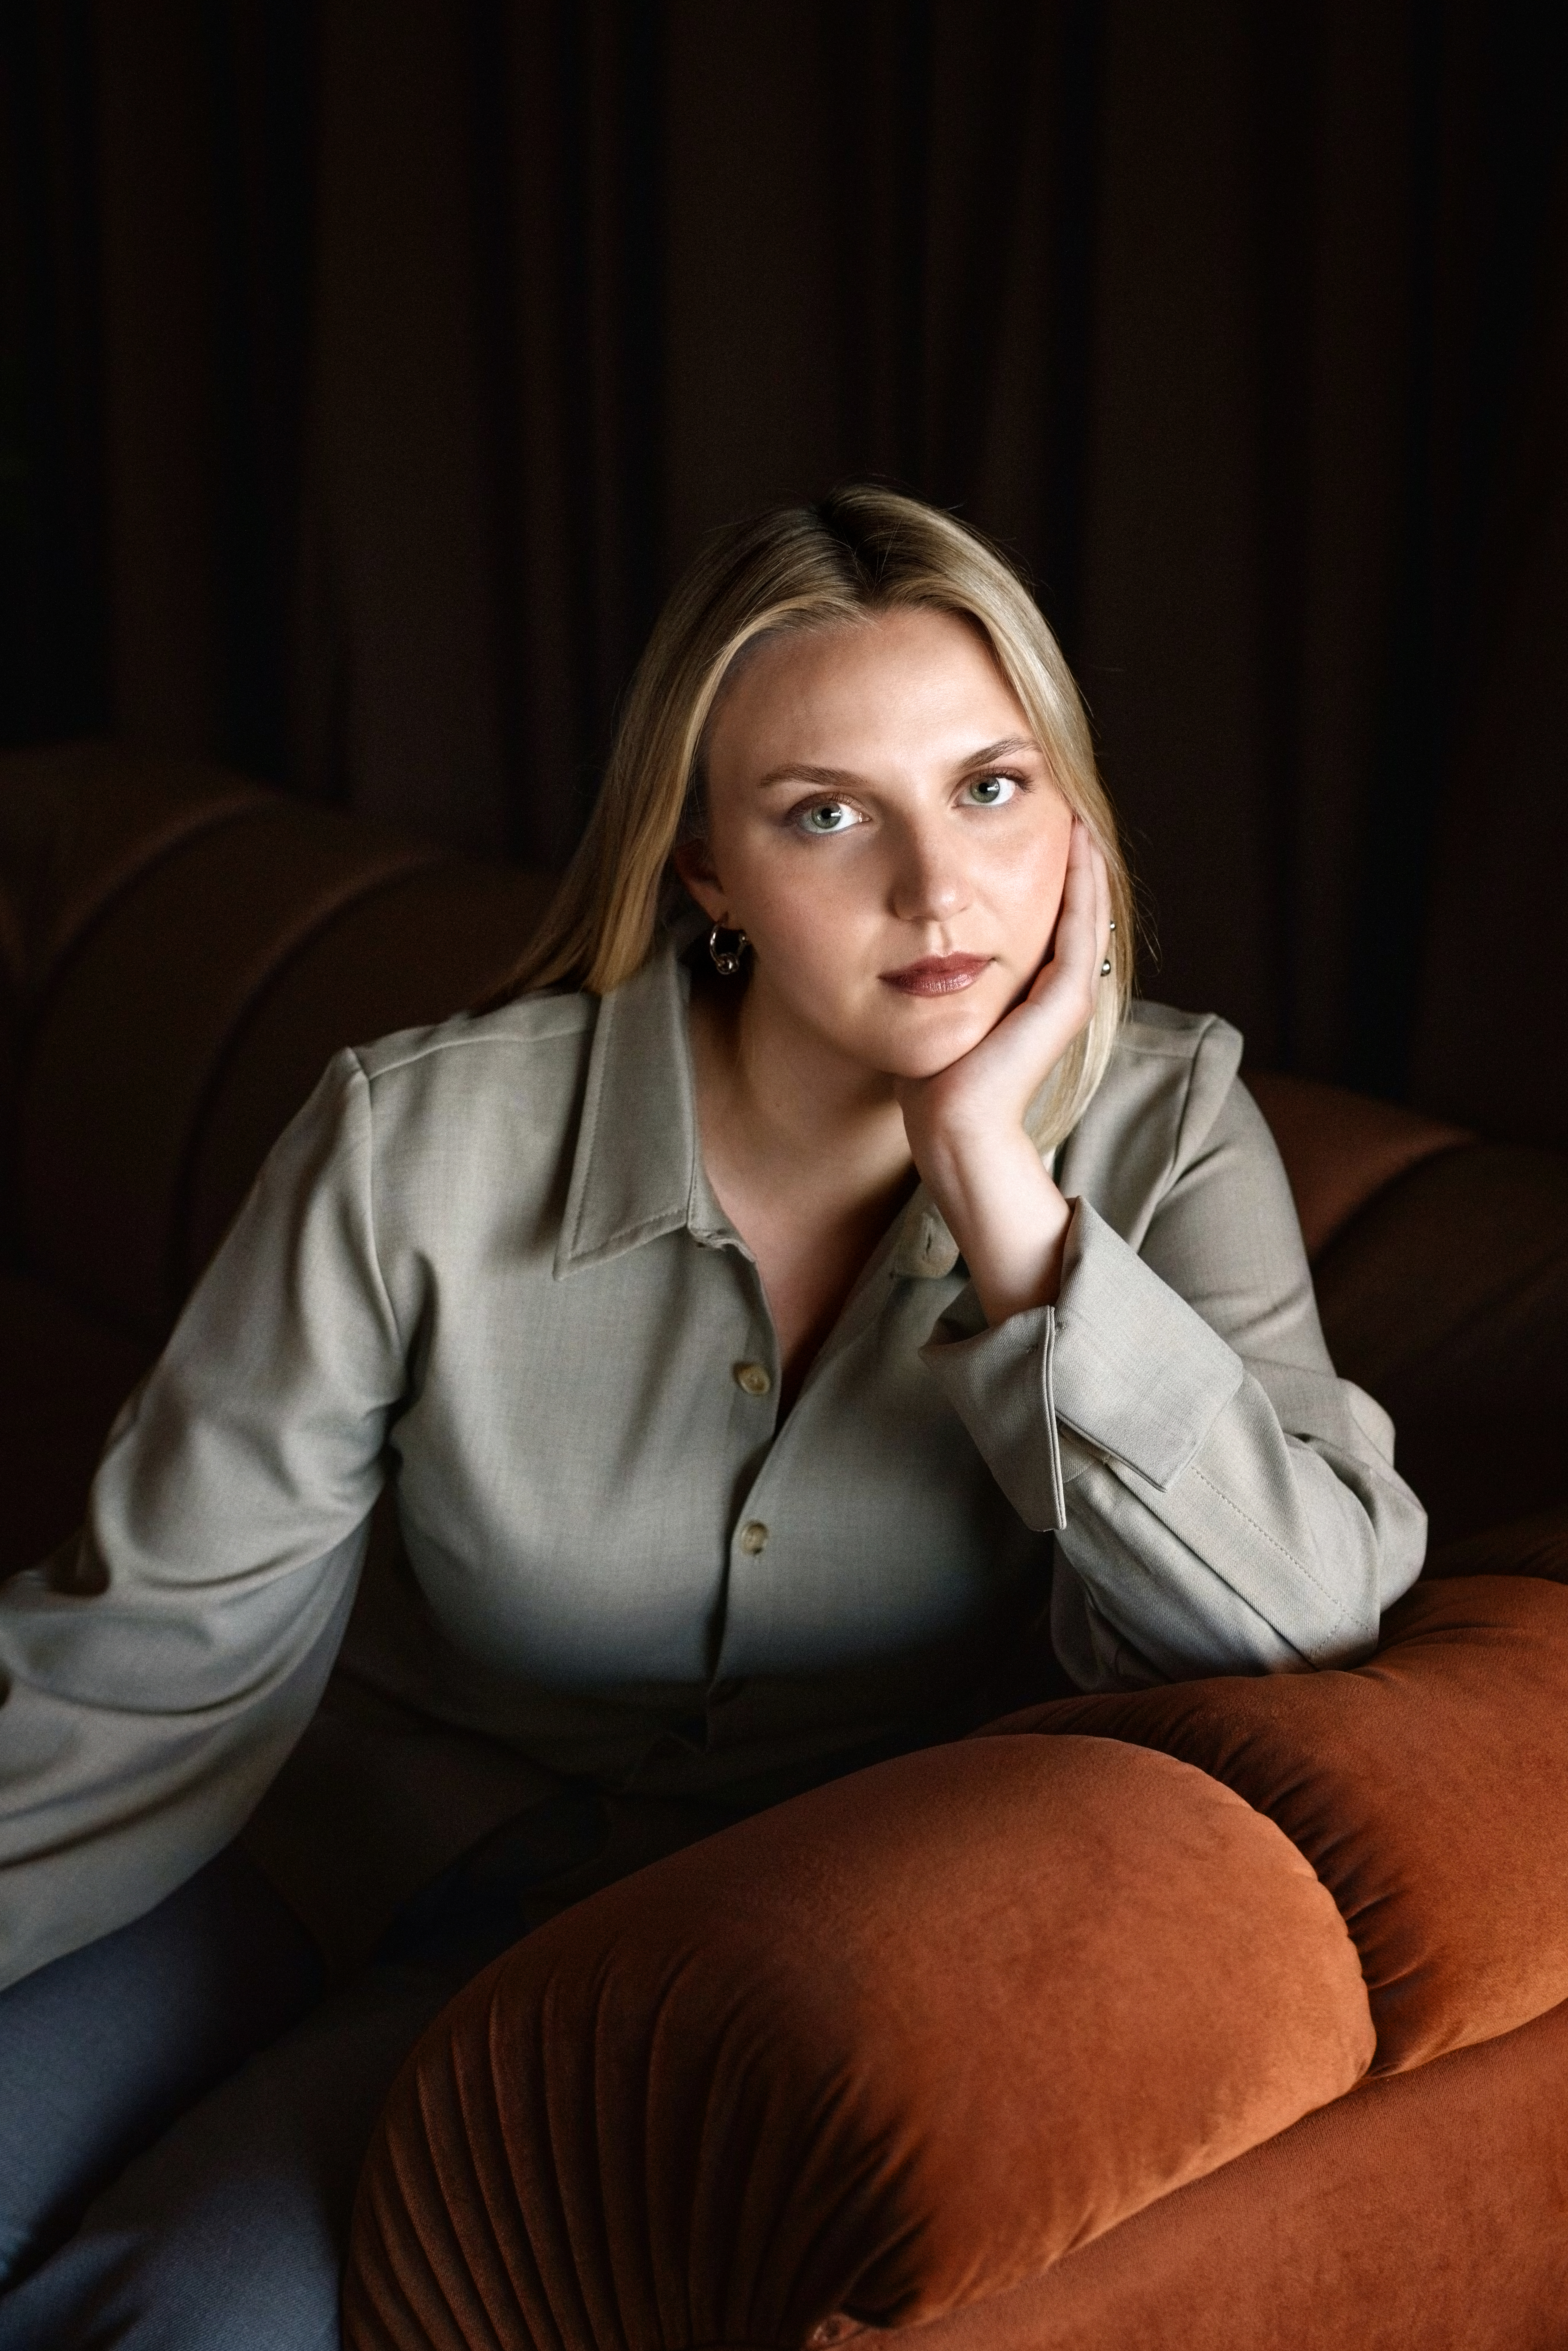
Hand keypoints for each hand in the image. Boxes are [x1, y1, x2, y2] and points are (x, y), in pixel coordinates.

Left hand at [895, 818, 1111, 1322]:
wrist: (947, 1124)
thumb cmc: (931, 1076)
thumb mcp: (937, 1005)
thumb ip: (942, 972)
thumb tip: (915, 939)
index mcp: (1031, 991)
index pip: (1048, 915)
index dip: (1045, 869)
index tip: (1034, 820)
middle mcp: (1057, 990)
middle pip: (1073, 907)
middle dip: (1068, 857)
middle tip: (1063, 799)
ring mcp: (1067, 996)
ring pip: (1086, 911)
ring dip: (1083, 861)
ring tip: (1075, 810)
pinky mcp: (1065, 1001)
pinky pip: (1081, 928)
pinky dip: (1083, 886)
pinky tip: (1077, 845)